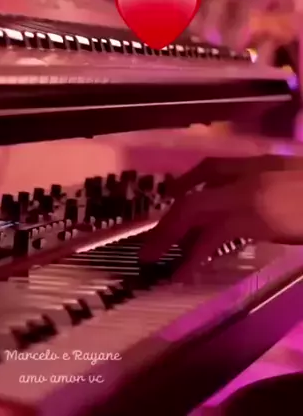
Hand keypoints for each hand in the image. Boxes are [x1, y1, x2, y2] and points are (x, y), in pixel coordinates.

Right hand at [139, 155, 302, 279]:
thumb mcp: (294, 235)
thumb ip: (255, 236)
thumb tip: (218, 248)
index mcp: (259, 208)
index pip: (208, 230)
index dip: (185, 254)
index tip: (172, 275)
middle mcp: (250, 184)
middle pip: (194, 204)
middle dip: (168, 228)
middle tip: (149, 251)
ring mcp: (258, 168)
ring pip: (203, 177)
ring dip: (179, 200)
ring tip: (165, 219)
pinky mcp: (268, 161)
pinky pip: (222, 167)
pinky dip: (201, 180)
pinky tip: (199, 189)